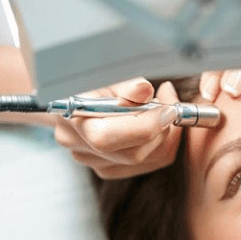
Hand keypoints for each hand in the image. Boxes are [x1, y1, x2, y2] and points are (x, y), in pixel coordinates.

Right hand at [52, 77, 182, 178]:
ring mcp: (91, 160)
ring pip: (143, 161)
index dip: (145, 126)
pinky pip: (143, 165)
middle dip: (161, 130)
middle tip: (170, 105)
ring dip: (162, 136)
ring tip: (160, 110)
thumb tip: (143, 91)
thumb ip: (125, 84)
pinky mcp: (105, 167)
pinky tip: (155, 125)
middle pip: (131, 154)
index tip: (169, 110)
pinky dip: (158, 145)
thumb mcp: (107, 72)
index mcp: (70, 117)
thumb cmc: (92, 78)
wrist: (76, 90)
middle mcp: (77, 145)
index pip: (108, 137)